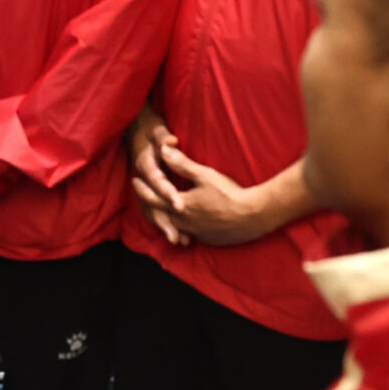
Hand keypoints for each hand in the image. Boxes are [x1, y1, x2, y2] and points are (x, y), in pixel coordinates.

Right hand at [128, 108, 182, 245]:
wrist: (138, 134)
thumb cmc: (150, 132)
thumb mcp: (157, 130)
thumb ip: (162, 137)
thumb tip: (170, 141)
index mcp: (145, 164)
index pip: (155, 180)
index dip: (166, 192)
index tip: (179, 204)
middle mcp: (143, 180)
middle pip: (151, 204)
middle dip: (164, 221)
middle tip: (177, 236)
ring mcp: (145, 189)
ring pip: (152, 212)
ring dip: (165, 227)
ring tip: (180, 241)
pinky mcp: (150, 195)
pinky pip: (156, 213)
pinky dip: (165, 225)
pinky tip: (180, 237)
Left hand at [141, 143, 303, 247]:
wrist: (253, 216)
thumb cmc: (229, 193)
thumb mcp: (204, 175)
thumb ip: (182, 164)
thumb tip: (162, 149)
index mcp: (181, 206)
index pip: (153, 198)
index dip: (142, 189)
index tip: (135, 180)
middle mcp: (185, 223)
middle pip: (159, 216)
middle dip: (150, 206)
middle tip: (144, 197)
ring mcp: (197, 233)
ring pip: (173, 228)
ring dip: (165, 219)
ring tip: (162, 212)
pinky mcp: (208, 240)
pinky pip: (189, 235)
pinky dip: (182, 229)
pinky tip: (185, 225)